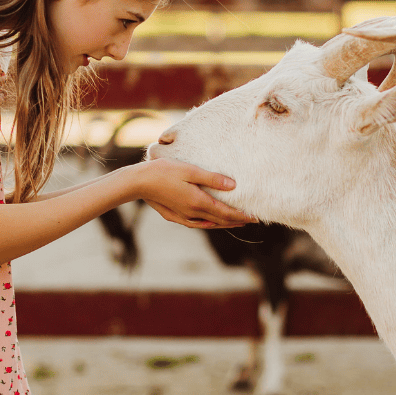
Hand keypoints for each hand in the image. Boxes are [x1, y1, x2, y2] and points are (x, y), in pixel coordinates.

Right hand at [128, 158, 256, 228]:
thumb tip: (233, 185)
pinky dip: (208, 224)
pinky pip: (196, 224)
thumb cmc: (164, 171)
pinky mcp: (175, 216)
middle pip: (220, 220)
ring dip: (224, 223)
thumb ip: (212, 178)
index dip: (242, 216)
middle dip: (237, 220)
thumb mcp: (190, 170)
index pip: (226, 213)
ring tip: (236, 222)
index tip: (256, 217)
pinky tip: (210, 223)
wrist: (139, 182)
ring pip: (209, 223)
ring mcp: (183, 216)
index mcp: (199, 202)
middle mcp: (193, 213)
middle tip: (253, 220)